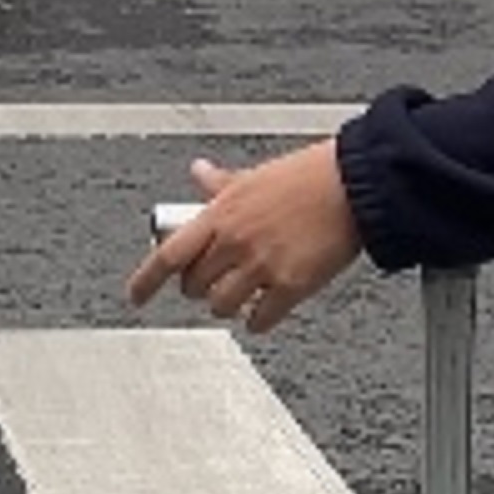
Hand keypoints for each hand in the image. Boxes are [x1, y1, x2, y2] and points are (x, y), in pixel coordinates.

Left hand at [127, 144, 365, 337]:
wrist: (357, 185)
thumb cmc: (312, 175)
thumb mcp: (255, 174)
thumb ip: (221, 183)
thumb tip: (199, 172)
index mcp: (222, 212)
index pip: (168, 254)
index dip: (146, 281)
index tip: (136, 296)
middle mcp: (236, 241)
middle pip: (194, 285)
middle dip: (197, 287)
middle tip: (209, 282)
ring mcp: (262, 266)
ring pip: (222, 306)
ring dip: (226, 305)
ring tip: (239, 295)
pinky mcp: (291, 286)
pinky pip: (260, 319)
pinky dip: (257, 321)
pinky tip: (263, 312)